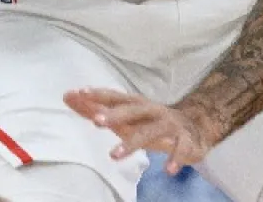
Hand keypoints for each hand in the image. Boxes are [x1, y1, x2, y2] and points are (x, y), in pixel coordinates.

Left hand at [64, 88, 211, 173]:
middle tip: (96, 121)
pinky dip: (176, 158)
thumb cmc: (149, 120)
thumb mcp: (124, 116)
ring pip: (151, 131)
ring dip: (133, 143)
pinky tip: (168, 170)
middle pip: (133, 110)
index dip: (99, 94)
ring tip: (114, 155)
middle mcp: (153, 110)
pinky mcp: (186, 141)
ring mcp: (170, 125)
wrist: (195, 126)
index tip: (80, 92)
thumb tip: (67, 96)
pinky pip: (182, 148)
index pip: (116, 96)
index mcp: (137, 104)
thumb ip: (95, 108)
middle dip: (115, 115)